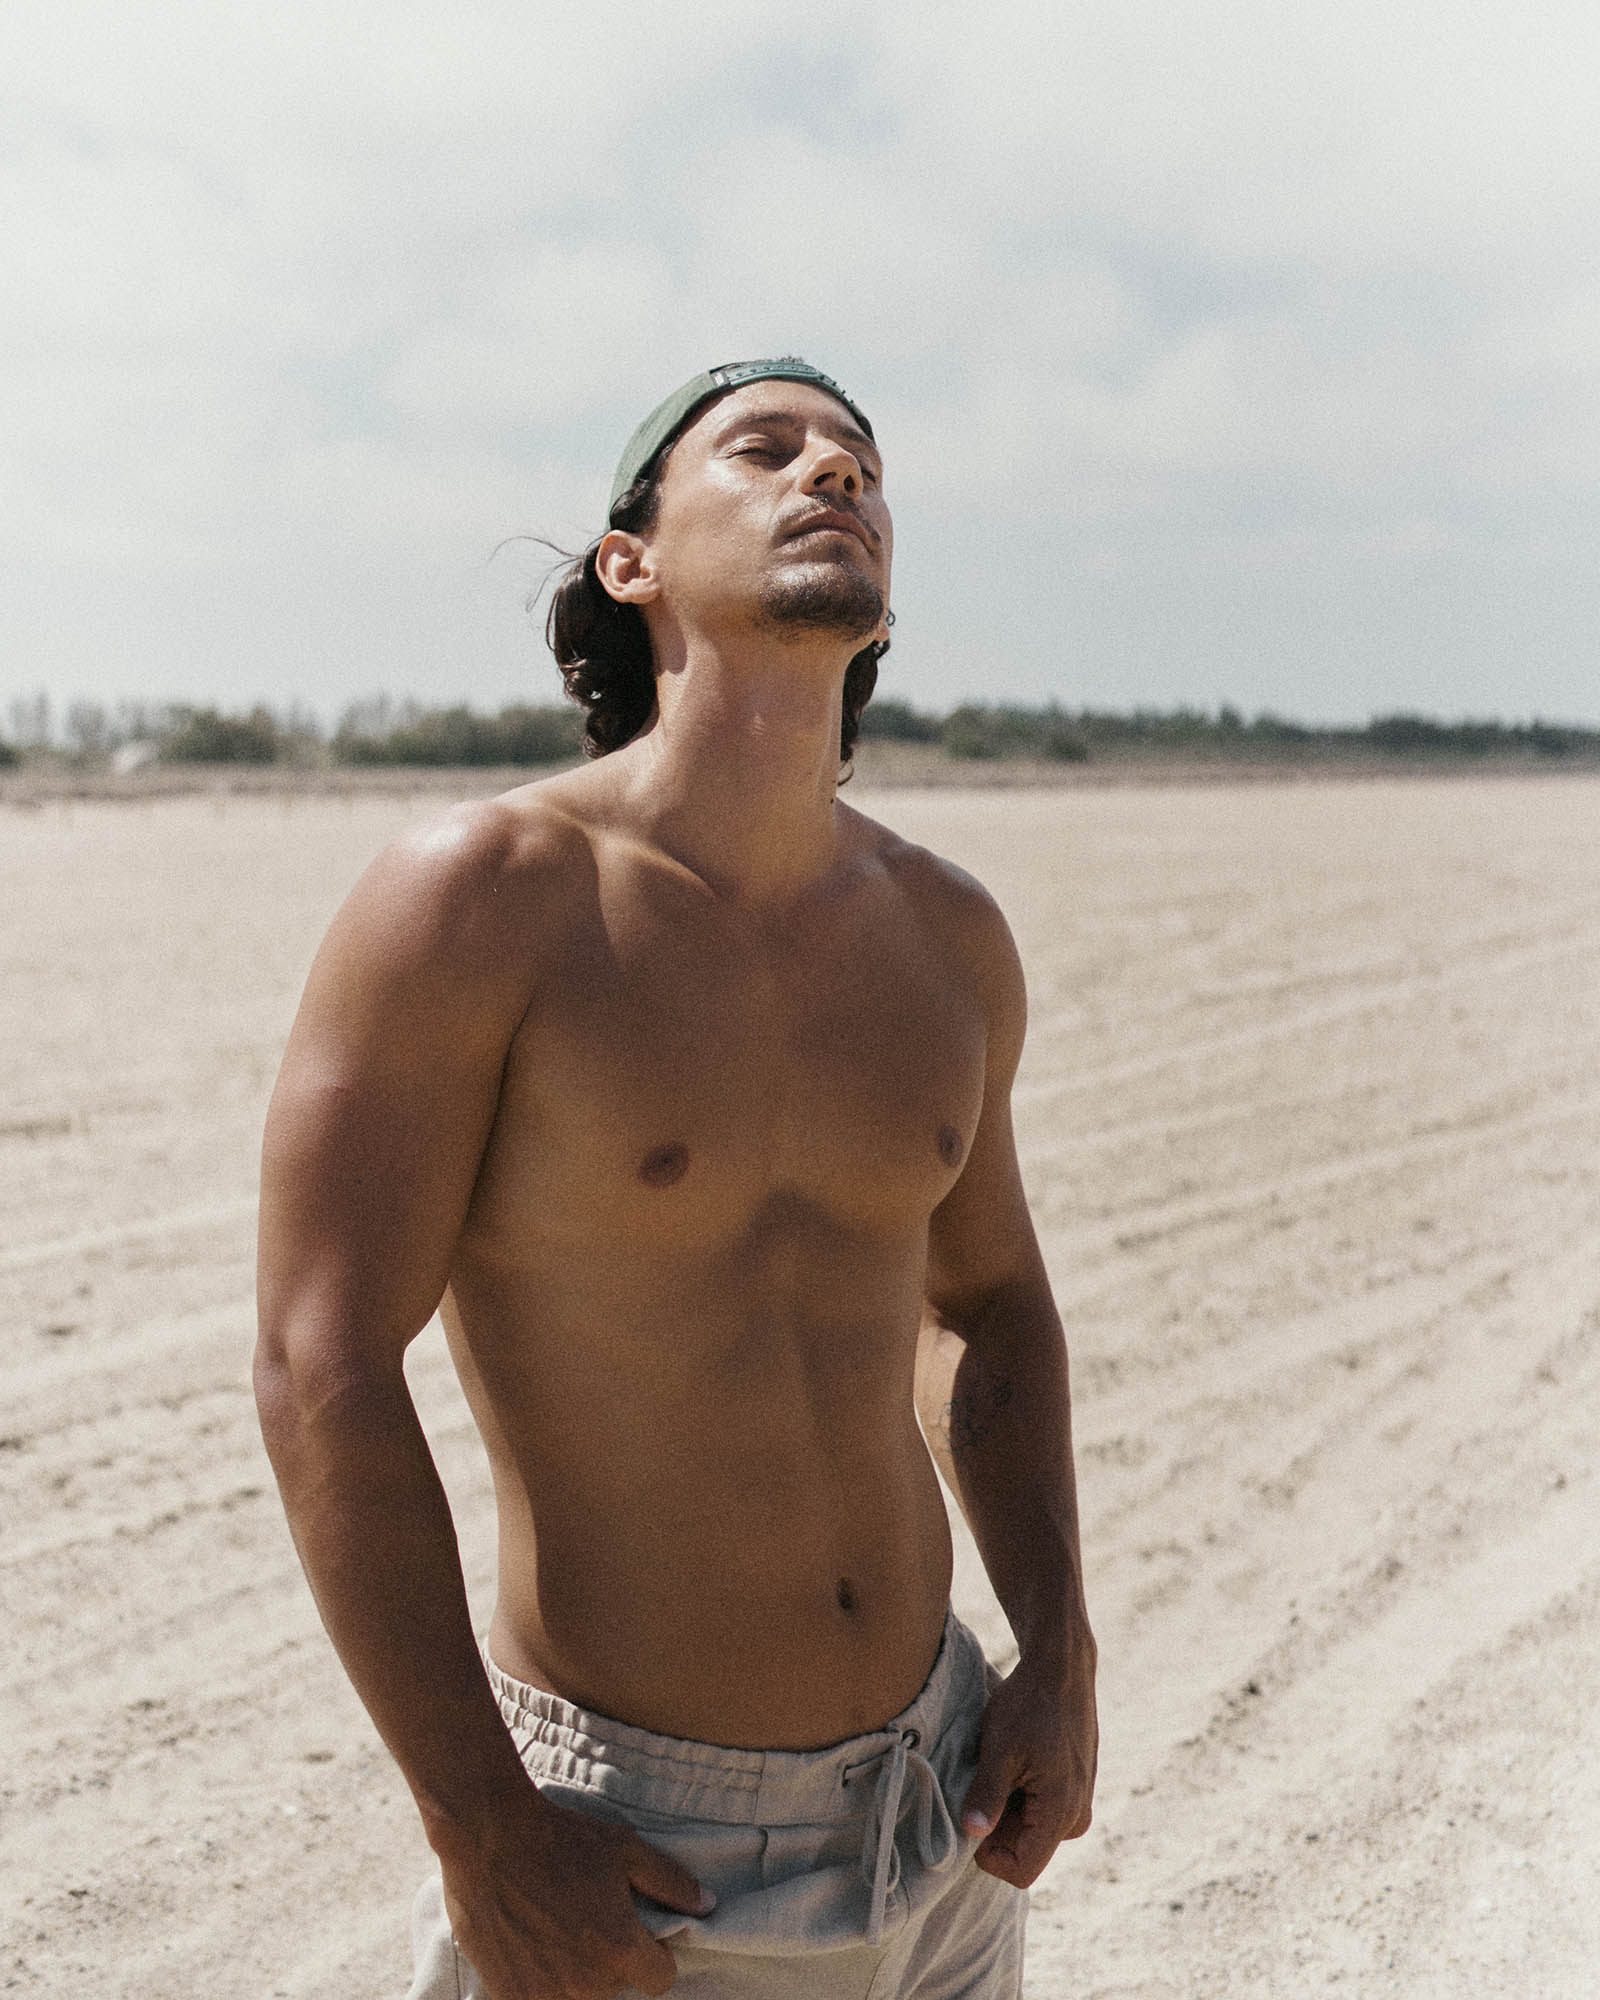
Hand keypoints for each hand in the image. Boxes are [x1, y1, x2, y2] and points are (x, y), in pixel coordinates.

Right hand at [437, 1782, 713, 1999]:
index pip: (660, 1979)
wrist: (489, 1837)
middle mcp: (586, 1985)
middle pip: (616, 1989)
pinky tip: (531, 1948)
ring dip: (576, 1976)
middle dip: (611, 1962)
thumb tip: (707, 1907)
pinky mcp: (509, 1999)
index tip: (636, 1931)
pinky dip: (540, 1984)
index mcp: (620, 1949)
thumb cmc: (561, 1839)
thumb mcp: (625, 1849)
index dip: (654, 1954)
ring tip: (557, 1934)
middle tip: (588, 1921)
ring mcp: (544, 1996)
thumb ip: (671, 1883)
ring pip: (580, 1999)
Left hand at [959, 1650, 1097, 1888]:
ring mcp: (1080, 1799)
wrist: (1061, 1668)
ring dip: (1009, 1809)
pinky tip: (1015, 1761)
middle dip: (998, 1828)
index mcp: (1061, 1812)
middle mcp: (1077, 1814)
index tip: (972, 1823)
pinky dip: (1023, 1794)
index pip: (1023, 1871)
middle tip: (983, 1783)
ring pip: (1034, 1829)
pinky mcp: (1077, 1785)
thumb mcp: (999, 1750)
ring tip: (1000, 1767)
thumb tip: (971, 1835)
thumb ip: (986, 1796)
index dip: (991, 1859)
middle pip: (1027, 1850)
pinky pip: (1044, 1808)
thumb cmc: (1028, 1705)